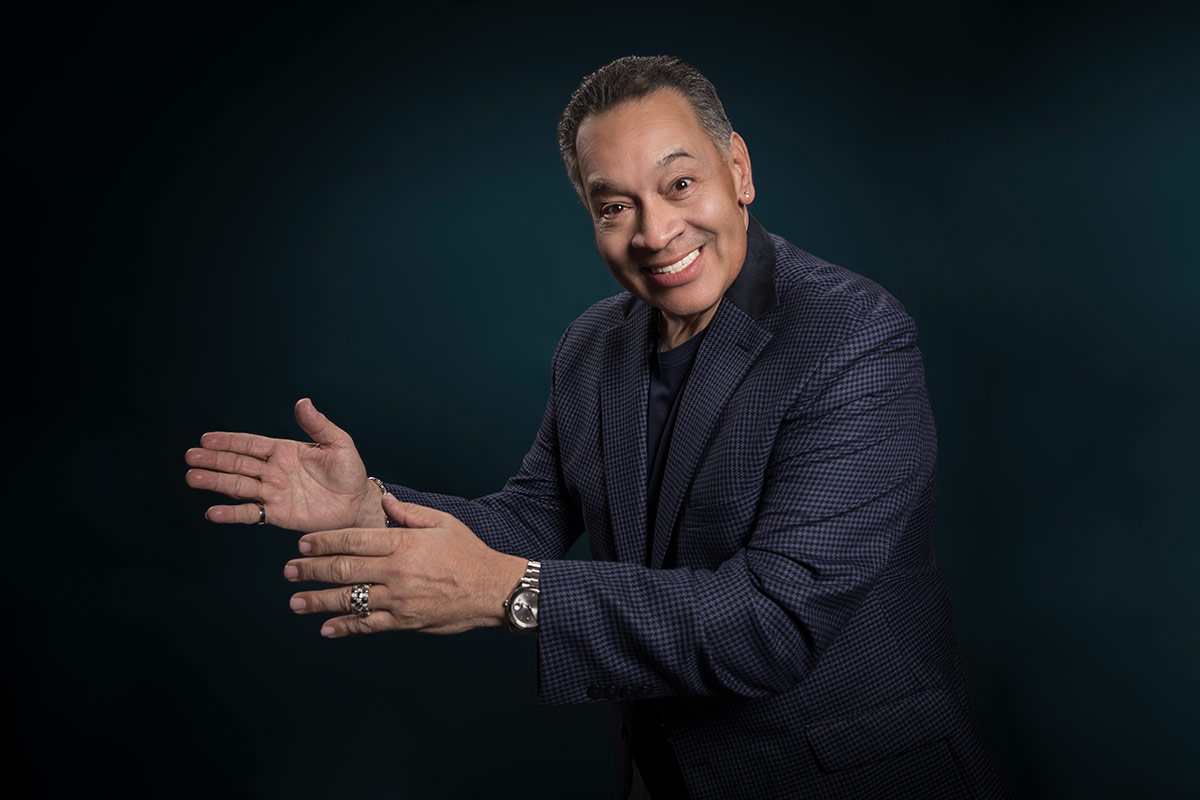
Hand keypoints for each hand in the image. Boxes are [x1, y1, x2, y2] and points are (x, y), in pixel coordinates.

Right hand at [185, 398, 383, 531]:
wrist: (358, 503)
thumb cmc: (349, 471)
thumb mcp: (337, 443)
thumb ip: (317, 425)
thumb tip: (302, 402)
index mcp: (283, 451)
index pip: (250, 444)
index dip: (228, 441)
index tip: (205, 439)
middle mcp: (273, 471)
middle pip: (238, 464)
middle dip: (214, 460)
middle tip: (190, 457)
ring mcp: (273, 493)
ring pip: (238, 486)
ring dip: (215, 482)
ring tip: (193, 478)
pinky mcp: (277, 514)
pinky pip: (250, 513)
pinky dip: (231, 514)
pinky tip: (212, 513)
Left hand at [285, 494, 527, 635]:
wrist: (493, 589)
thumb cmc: (469, 553)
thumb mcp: (443, 522)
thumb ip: (410, 512)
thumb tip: (384, 498)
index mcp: (403, 542)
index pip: (352, 540)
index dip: (323, 542)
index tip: (302, 545)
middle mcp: (395, 570)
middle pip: (343, 569)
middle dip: (311, 570)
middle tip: (288, 571)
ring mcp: (398, 598)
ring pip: (349, 599)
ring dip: (317, 601)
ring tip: (295, 602)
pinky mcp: (405, 621)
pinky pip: (368, 625)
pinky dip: (345, 627)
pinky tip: (327, 628)